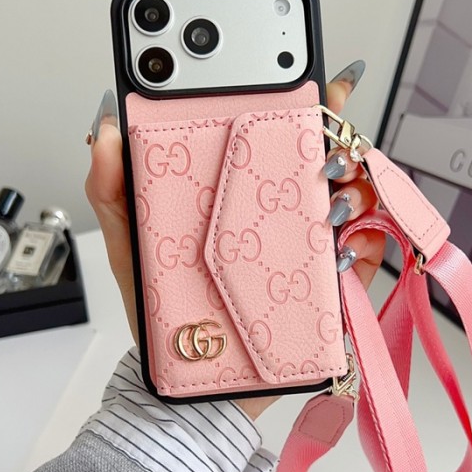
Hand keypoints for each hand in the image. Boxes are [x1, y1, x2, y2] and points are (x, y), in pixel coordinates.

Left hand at [85, 61, 383, 419]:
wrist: (189, 385)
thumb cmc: (162, 315)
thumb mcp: (129, 246)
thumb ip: (111, 188)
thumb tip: (106, 129)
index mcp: (239, 198)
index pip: (277, 139)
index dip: (303, 107)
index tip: (316, 86)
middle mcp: (278, 217)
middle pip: (325, 163)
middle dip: (340, 146)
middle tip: (326, 155)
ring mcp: (305, 251)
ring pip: (353, 202)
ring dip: (355, 193)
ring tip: (330, 204)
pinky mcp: (325, 290)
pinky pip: (362, 258)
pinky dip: (365, 245)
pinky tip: (345, 247)